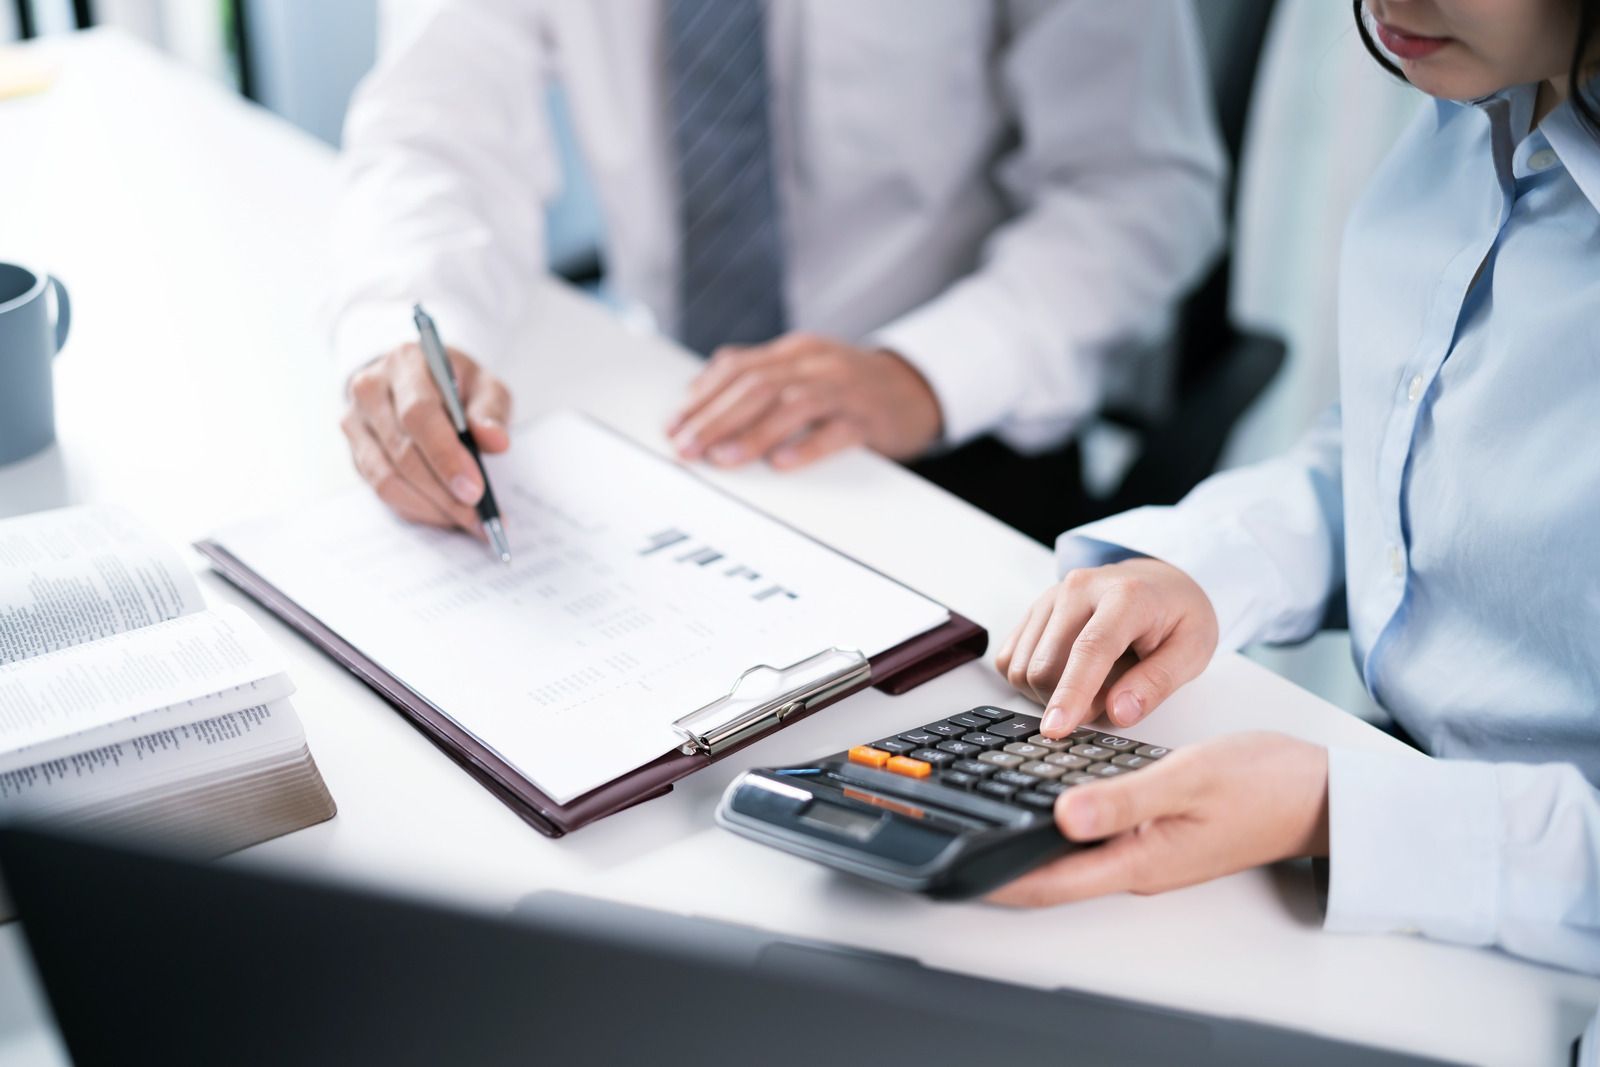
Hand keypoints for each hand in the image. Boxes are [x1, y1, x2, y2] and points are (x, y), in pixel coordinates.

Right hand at [341, 344, 511, 533]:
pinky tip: (445, 514)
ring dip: (431, 507)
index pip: (419, 415)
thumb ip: (491, 411)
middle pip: (402, 453)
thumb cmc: (455, 384)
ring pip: (388, 479)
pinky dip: (417, 509)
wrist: (416, 379)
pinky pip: (382, 490)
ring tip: (468, 520)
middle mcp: (370, 390)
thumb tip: (496, 441)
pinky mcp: (355, 452)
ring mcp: (355, 423)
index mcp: (405, 363)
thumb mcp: (483, 385)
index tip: (475, 489)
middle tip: (479, 515)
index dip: (446, 456)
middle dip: (444, 491)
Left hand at [666, 332, 941, 469]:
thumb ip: (756, 373)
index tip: (674, 425)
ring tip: (721, 458)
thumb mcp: (802, 368)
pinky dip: (806, 447)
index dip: (702, 396)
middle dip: (715, 417)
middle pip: (757, 385)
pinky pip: (836, 431)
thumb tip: (698, 390)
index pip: (738, 367)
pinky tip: (780, 463)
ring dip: (751, 433)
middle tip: (687, 447)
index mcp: (795, 351)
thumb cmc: (849, 385)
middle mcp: (817, 364)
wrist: (916, 388)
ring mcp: (845, 389)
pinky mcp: (869, 418)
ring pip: (791, 404)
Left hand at [988, 733, 1329, 906]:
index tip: (956, 873)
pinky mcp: (1157, 836)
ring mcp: (1148, 853)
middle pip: (1055, 874)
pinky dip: (1064, 826)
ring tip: (983, 828)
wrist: (1320, 795)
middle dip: (1004, 864)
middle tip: (955, 847)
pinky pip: (1098, 837)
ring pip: (1073, 857)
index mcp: (1140, 860)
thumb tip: (1062, 816)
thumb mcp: (1187, 779)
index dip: (1000, 879)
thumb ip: (1123, 801)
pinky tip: (1045, 806)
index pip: (1052, 882)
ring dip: (1031, 845)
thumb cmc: (1264, 785)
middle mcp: (1138, 866)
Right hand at [995, 558, 1217, 736]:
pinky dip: (1031, 681)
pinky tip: (1065, 674)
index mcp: (1125, 596)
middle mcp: (1079, 589)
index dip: (1072, 693)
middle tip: (1109, 700)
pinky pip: (1011, 660)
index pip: (1090, 648)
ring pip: (1023, 667)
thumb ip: (1157, 683)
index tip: (1057, 729)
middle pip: (1046, 665)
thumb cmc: (1177, 616)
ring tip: (1093, 680)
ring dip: (1050, 693)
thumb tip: (1120, 713)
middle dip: (1068, 702)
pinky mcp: (1032, 611)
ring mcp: (1050, 597)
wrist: (1157, 582)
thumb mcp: (1192, 651)